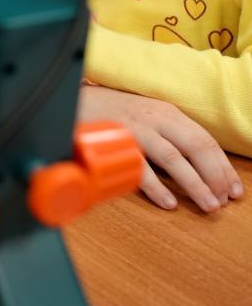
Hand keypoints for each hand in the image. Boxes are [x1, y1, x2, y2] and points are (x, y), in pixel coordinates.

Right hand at [78, 85, 242, 211]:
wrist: (71, 100)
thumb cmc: (110, 112)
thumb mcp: (146, 116)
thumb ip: (169, 133)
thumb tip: (197, 164)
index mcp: (167, 112)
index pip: (205, 140)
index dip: (223, 166)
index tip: (234, 189)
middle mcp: (155, 119)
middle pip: (196, 148)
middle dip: (215, 177)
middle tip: (224, 201)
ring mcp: (135, 130)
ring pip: (174, 159)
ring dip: (195, 185)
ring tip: (207, 205)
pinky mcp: (115, 143)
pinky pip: (140, 169)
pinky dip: (157, 187)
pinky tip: (169, 202)